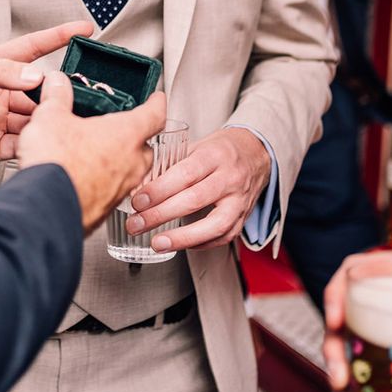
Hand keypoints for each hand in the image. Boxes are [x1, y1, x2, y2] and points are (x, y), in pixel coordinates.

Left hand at [0, 21, 92, 174]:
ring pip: (33, 119)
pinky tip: (37, 145)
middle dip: (55, 93)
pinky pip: (20, 145)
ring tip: (56, 124)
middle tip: (72, 98)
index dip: (57, 37)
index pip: (31, 49)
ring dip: (45, 122)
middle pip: (38, 91)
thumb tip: (36, 75)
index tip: (84, 29)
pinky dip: (31, 146)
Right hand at [19, 72, 165, 234]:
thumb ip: (57, 97)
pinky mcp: (105, 211)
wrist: (46, 210)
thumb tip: (56, 84)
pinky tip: (82, 181)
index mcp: (126, 135)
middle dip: (137, 139)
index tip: (157, 99)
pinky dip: (102, 184)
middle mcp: (130, 164)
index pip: (154, 114)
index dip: (157, 104)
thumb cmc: (58, 165)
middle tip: (122, 131)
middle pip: (146, 148)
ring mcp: (120, 190)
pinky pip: (111, 193)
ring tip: (97, 156)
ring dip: (118, 163)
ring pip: (130, 173)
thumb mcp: (51, 117)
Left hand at [125, 127, 270, 251]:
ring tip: (157, 243)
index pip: (185, 173)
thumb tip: (138, 187)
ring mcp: (239, 200)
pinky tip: (181, 244)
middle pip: (195, 200)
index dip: (159, 190)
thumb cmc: (219, 150)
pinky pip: (224, 236)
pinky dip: (200, 243)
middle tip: (136, 224)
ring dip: (183, 238)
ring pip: (215, 224)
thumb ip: (168, 165)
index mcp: (214, 155)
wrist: (256, 153)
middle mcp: (230, 178)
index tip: (137, 201)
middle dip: (161, 215)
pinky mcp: (244, 218)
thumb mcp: (194, 147)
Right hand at [322, 250, 391, 391]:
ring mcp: (389, 326)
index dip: (336, 293)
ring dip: (342, 383)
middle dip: (335, 350)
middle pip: (345, 317)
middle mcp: (389, 298)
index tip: (336, 320)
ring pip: (350, 349)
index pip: (355, 269)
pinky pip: (366, 370)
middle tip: (341, 379)